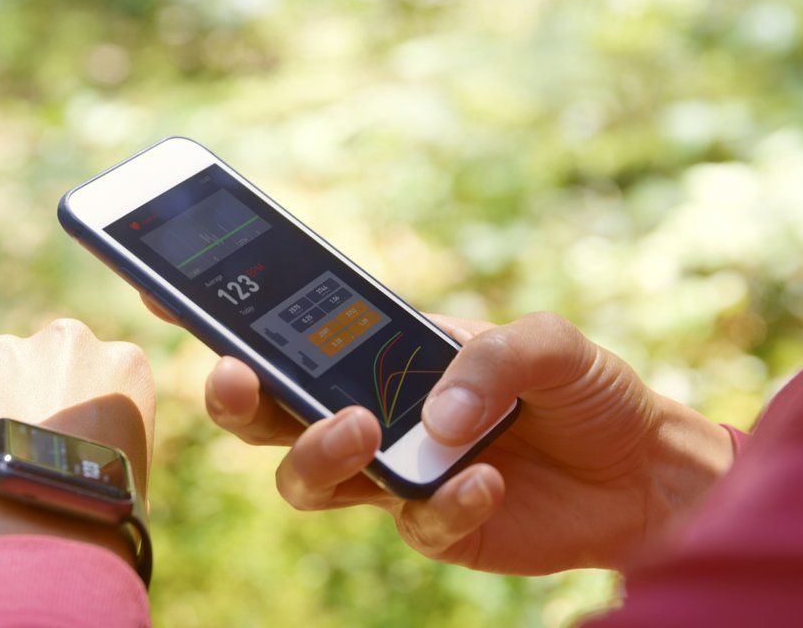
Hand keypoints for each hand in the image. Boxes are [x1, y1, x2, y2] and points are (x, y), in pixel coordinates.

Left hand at [0, 319, 155, 562]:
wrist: (43, 527)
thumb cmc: (93, 517)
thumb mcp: (120, 463)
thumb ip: (98, 436)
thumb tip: (71, 457)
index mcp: (121, 363)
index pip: (86, 377)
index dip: (63, 418)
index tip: (51, 455)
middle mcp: (65, 341)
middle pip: (28, 369)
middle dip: (13, 406)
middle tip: (5, 464)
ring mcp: (1, 351)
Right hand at [145, 294, 731, 574]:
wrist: (645, 471)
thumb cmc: (586, 390)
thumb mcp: (548, 344)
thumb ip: (491, 358)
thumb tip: (427, 417)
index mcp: (380, 349)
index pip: (286, 325)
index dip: (218, 306)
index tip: (157, 279)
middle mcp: (370, 408)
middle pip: (266, 411)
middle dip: (235, 394)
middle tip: (239, 377)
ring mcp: (392, 471)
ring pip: (305, 475)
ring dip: (318, 452)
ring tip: (364, 430)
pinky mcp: (429, 523)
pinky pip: (407, 519)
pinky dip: (443, 502)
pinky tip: (486, 478)